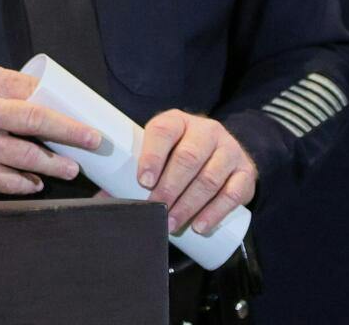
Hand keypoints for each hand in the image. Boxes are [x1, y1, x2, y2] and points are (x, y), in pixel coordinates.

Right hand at [0, 63, 102, 193]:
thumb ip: (6, 86)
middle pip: (34, 123)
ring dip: (52, 165)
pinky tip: (36, 184)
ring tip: (71, 169)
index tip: (86, 116)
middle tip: (92, 141)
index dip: (62, 106)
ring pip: (24, 158)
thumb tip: (47, 95)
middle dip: (69, 133)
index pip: (32, 94)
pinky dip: (24, 184)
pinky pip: (5, 182)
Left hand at [139, 110, 256, 234]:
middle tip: (157, 209)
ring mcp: (229, 150)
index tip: (142, 181)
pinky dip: (215, 212)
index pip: (163, 131)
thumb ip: (133, 172)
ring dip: (190, 204)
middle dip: (170, 187)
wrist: (220, 151)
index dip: (151, 156)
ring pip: (210, 178)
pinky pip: (233, 193)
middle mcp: (206, 131)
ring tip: (172, 222)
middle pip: (188, 157)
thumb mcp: (160, 152)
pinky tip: (200, 226)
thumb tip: (102, 201)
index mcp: (177, 121)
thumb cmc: (177, 153)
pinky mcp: (246, 172)